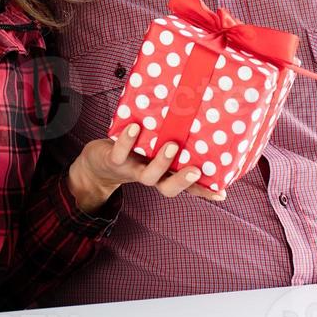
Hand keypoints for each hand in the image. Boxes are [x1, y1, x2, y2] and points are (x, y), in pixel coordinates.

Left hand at [67, 124, 226, 213]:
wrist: (95, 164)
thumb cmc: (133, 153)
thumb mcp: (154, 149)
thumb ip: (173, 142)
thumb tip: (199, 123)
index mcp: (164, 174)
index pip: (186, 186)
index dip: (203, 191)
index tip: (221, 193)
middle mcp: (150, 176)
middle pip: (168, 188)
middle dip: (182, 181)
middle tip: (197, 171)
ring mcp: (132, 170)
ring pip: (147, 176)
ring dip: (160, 163)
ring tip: (171, 145)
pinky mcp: (114, 160)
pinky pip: (120, 153)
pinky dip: (127, 141)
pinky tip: (134, 128)